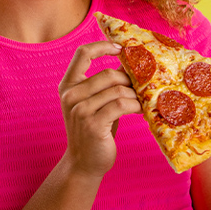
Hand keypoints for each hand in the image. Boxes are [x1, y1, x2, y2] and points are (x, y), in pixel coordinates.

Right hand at [58, 41, 141, 177]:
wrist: (84, 163)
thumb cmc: (94, 130)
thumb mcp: (94, 103)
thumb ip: (105, 84)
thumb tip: (130, 63)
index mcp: (68, 85)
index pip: (82, 53)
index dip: (103, 46)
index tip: (121, 48)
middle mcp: (71, 95)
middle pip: (108, 74)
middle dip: (129, 80)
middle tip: (141, 87)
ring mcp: (80, 110)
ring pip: (117, 90)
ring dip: (135, 95)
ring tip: (142, 101)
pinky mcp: (93, 124)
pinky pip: (122, 105)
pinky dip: (136, 106)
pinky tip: (141, 110)